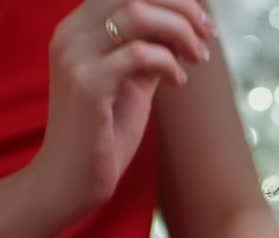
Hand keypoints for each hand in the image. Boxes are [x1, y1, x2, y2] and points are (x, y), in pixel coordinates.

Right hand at [29, 0, 215, 220]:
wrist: (70, 179)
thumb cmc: (104, 133)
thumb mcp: (132, 84)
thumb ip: (151, 54)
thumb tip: (184, 30)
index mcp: (78, 28)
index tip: (202, 21)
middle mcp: (70, 34)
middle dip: (181, 7)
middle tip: (208, 34)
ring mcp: (74, 56)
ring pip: (136, 13)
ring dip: (179, 31)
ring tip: (198, 57)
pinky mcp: (86, 84)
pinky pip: (139, 54)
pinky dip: (168, 63)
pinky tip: (178, 82)